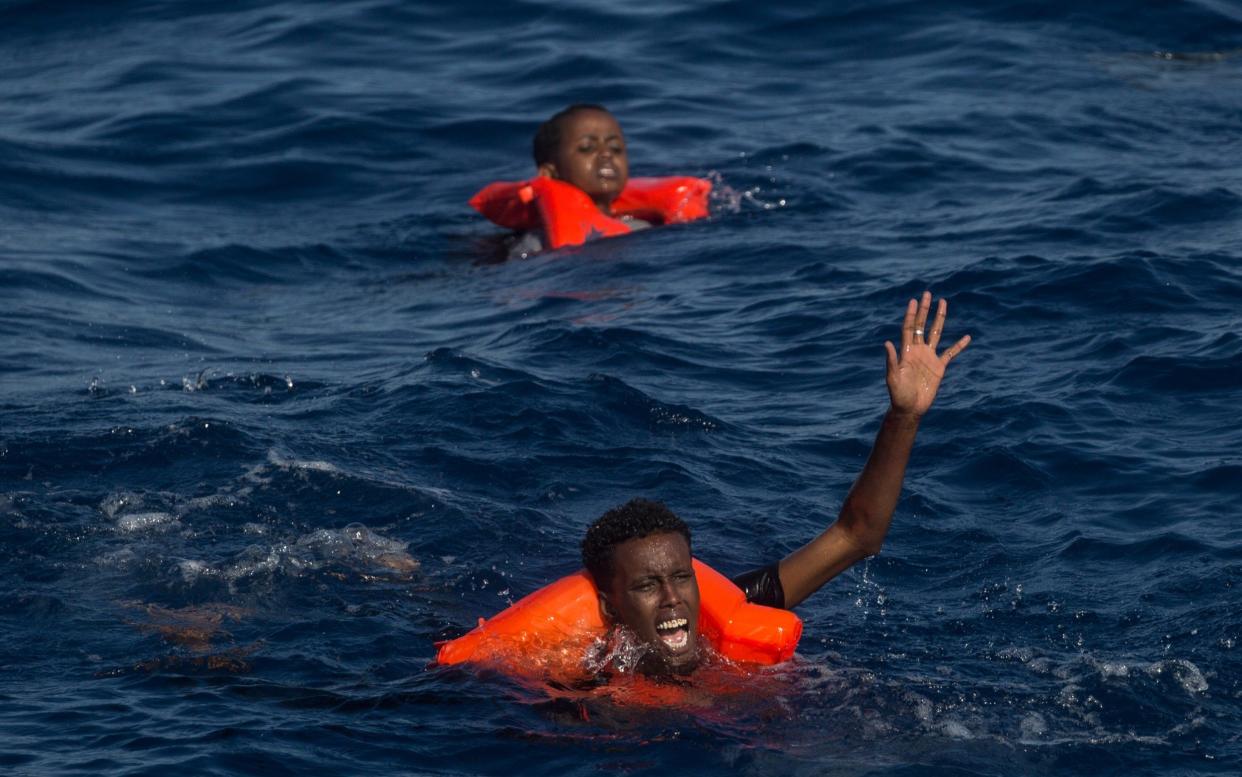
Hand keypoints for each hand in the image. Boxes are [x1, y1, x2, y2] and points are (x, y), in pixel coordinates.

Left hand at [884, 291, 970, 416]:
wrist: (910, 408)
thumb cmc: (898, 394)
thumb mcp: (892, 378)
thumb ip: (891, 360)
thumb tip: (887, 343)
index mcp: (906, 351)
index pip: (909, 328)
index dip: (911, 314)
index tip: (914, 301)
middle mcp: (918, 350)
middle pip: (922, 325)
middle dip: (925, 310)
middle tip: (927, 293)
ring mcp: (929, 357)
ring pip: (936, 333)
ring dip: (939, 318)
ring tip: (943, 303)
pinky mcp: (939, 367)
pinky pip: (951, 353)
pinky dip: (959, 346)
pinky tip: (967, 337)